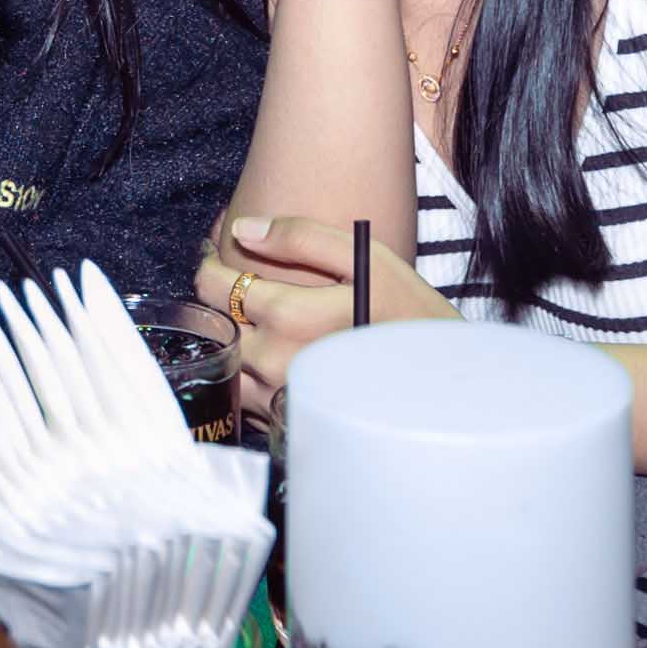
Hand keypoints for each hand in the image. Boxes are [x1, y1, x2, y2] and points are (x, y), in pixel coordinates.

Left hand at [193, 210, 443, 427]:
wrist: (439, 378)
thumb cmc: (406, 311)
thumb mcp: (363, 258)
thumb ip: (300, 236)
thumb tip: (241, 228)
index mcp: (290, 316)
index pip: (215, 285)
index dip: (207, 265)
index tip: (214, 257)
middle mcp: (275, 360)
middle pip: (211, 324)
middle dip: (213, 301)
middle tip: (228, 285)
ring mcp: (277, 395)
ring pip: (220, 362)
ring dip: (225, 339)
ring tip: (245, 320)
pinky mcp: (284, 418)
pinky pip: (240, 394)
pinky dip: (242, 371)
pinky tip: (267, 354)